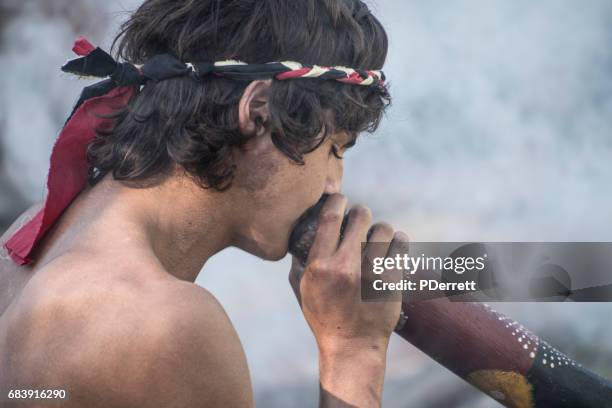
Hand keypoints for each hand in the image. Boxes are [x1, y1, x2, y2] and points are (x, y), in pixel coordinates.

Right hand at [288, 193, 406, 356]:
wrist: (352, 346)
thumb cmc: (324, 318)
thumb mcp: (303, 290)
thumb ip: (300, 262)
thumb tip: (302, 237)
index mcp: (320, 266)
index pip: (330, 218)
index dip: (337, 201)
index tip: (340, 199)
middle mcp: (346, 266)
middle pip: (361, 217)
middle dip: (360, 212)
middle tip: (360, 218)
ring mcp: (373, 273)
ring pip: (384, 228)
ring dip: (380, 229)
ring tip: (378, 236)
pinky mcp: (393, 280)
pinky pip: (401, 245)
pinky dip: (398, 241)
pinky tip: (393, 245)